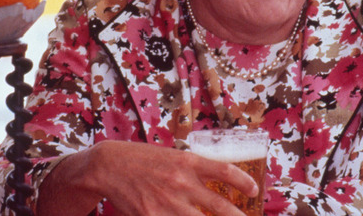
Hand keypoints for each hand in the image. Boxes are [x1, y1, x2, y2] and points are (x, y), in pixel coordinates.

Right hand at [37, 140, 258, 215]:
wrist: (109, 165)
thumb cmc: (142, 159)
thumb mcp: (171, 155)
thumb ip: (193, 169)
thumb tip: (215, 181)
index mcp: (187, 162)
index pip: (224, 171)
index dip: (243, 182)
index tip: (253, 190)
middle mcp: (181, 182)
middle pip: (220, 206)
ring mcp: (167, 203)